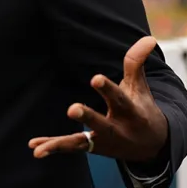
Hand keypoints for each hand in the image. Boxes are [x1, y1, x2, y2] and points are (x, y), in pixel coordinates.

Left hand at [29, 36, 168, 162]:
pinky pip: (71, 147)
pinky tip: (34, 148)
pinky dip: (53, 147)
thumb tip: (149, 37)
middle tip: (72, 109)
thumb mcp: (140, 87)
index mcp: (130, 112)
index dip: (107, 88)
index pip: (118, 98)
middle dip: (87, 117)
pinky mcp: (93, 148)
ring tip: (40, 149)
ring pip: (82, 142)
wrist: (152, 147)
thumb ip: (136, 62)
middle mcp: (117, 129)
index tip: (95, 78)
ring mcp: (103, 141)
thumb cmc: (141, 109)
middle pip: (101, 124)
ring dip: (61, 143)